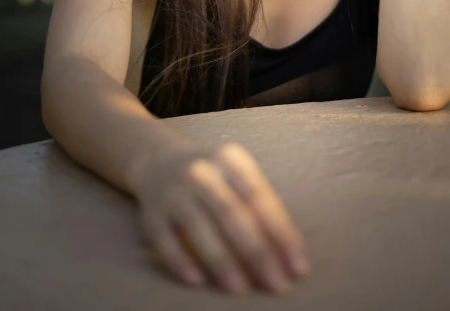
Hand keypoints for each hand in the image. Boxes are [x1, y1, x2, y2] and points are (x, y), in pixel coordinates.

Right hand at [135, 140, 309, 293]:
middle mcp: (201, 172)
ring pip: (199, 228)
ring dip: (221, 260)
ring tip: (241, 288)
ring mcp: (174, 192)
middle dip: (257, 252)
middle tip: (277, 284)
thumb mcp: (238, 177)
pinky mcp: (152, 214)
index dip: (281, 233)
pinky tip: (197, 281)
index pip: (260, 197)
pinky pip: (165, 241)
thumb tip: (289, 256)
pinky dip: (181, 262)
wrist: (161, 163)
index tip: (297, 267)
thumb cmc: (215, 179)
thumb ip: (261, 208)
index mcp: (230, 160)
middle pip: (231, 214)